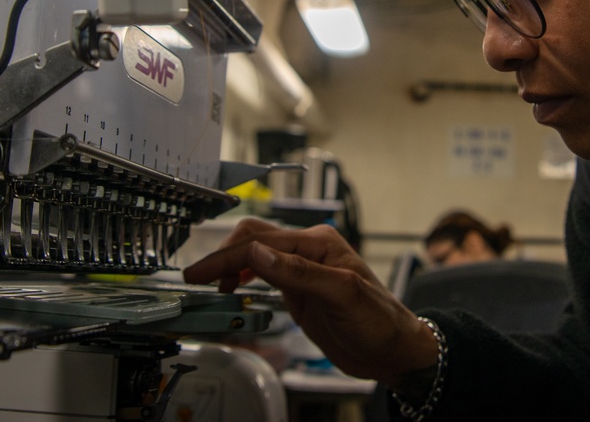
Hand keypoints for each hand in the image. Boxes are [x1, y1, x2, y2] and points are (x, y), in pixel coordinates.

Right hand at [182, 218, 437, 385]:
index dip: (227, 257)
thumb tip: (259, 255)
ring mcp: (303, 269)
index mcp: (319, 243)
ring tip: (208, 283)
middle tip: (195, 277)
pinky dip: (243, 277)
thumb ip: (300, 274)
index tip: (200, 273)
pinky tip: (233, 288)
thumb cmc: (380, 321)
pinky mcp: (299, 289)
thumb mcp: (342, 296)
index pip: (262, 243)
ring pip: (256, 255)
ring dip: (230, 264)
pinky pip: (263, 275)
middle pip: (255, 239)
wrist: (393, 350)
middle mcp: (309, 250)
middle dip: (222, 255)